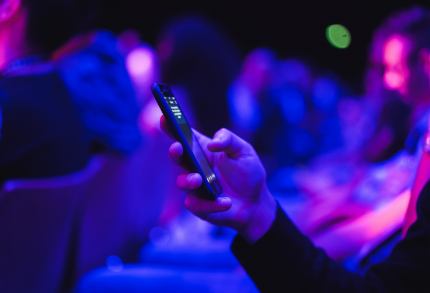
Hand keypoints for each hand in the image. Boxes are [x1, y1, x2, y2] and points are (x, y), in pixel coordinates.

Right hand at [161, 116, 276, 243]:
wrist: (256, 202)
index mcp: (203, 149)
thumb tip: (213, 144)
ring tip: (199, 180)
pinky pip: (196, 205)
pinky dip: (211, 204)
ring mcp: (195, 187)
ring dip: (188, 181)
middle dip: (174, 152)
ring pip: (181, 183)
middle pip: (177, 157)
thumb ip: (229, 140)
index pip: (184, 135)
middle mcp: (195, 167)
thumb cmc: (248, 173)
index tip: (164, 118)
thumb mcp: (244, 150)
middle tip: (177, 148)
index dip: (171, 126)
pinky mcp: (199, 206)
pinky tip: (226, 201)